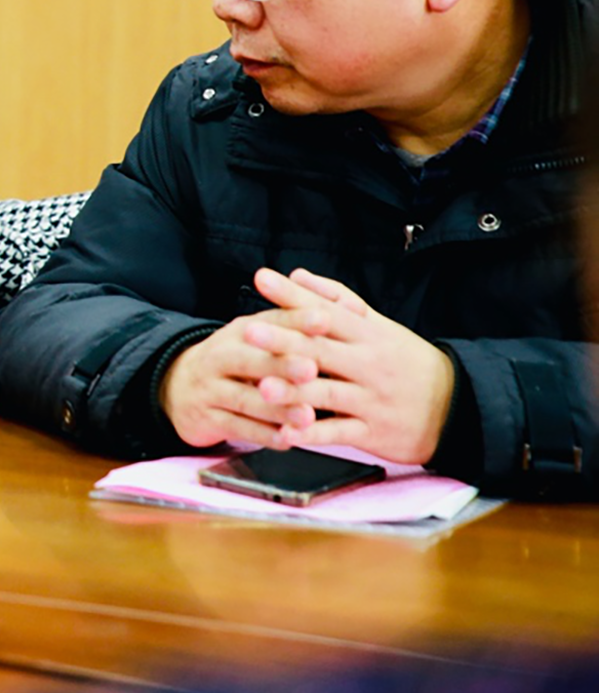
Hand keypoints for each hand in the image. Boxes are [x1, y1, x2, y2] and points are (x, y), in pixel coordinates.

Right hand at [160, 307, 322, 448]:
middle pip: (250, 359)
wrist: (176, 387)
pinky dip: (263, 435)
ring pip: (244, 399)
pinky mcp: (204, 418)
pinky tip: (287, 440)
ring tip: (308, 416)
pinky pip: (235, 427)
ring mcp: (208, 388)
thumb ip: (291, 326)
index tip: (324, 321)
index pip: (270, 322)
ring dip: (277, 409)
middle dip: (282, 365)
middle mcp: (219, 356)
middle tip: (312, 369)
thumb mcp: (254, 338)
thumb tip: (334, 310)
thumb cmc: (234, 362)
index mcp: (239, 332)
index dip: (296, 321)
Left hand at [241, 267, 454, 464]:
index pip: (326, 310)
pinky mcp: (372, 433)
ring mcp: (370, 400)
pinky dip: (313, 434)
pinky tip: (286, 434)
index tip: (262, 279)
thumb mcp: (378, 326)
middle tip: (250, 332)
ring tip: (261, 387)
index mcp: (367, 335)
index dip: (293, 296)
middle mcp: (367, 364)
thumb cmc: (407, 361)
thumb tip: (297, 274)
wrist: (459, 406)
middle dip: (284, 342)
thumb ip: (337, 299)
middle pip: (322, 350)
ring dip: (294, 392)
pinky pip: (339, 433)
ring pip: (327, 394)